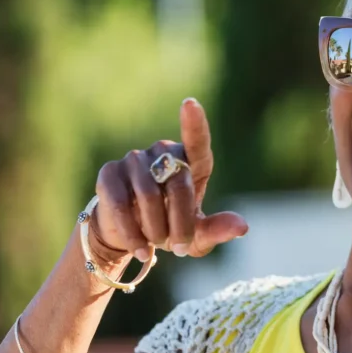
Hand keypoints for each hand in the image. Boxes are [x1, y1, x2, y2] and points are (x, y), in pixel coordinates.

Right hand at [91, 98, 247, 260]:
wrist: (132, 235)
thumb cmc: (173, 229)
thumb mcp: (197, 235)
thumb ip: (218, 229)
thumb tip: (242, 227)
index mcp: (192, 161)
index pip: (197, 140)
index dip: (193, 123)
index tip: (189, 104)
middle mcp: (164, 152)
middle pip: (178, 185)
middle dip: (180, 223)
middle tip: (179, 247)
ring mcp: (135, 159)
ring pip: (149, 195)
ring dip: (156, 228)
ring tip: (157, 245)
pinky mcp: (109, 172)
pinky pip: (120, 203)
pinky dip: (132, 232)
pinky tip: (140, 249)